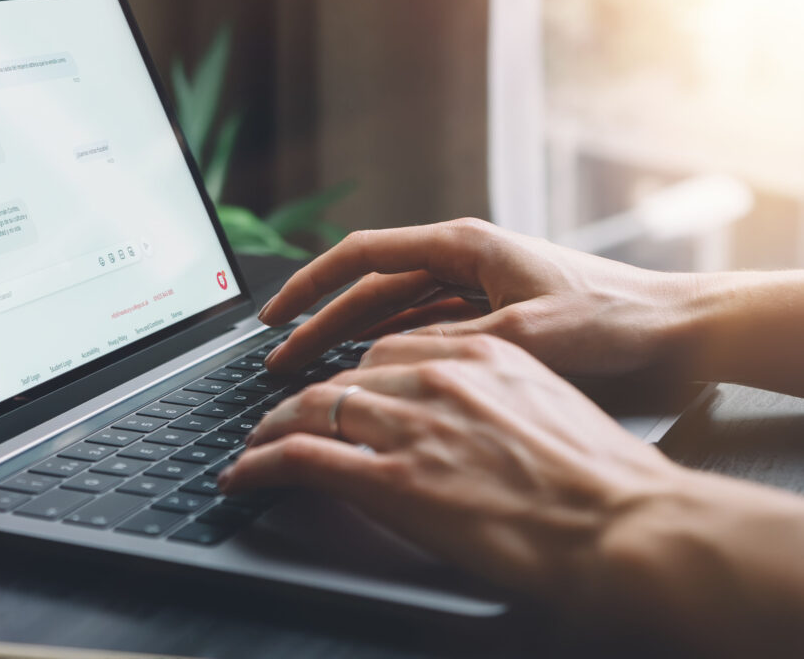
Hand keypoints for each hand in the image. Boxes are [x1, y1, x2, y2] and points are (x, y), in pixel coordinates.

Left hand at [220, 333, 686, 602]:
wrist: (625, 524)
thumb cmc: (602, 477)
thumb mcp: (547, 408)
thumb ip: (493, 396)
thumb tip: (463, 415)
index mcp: (478, 353)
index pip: (387, 347)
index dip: (351, 374)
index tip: (335, 390)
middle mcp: (438, 375)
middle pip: (345, 376)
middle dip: (306, 397)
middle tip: (280, 417)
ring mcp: (413, 422)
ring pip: (313, 407)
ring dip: (272, 427)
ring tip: (254, 446)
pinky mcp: (394, 477)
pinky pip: (304, 456)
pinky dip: (263, 462)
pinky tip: (245, 473)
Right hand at [259, 218, 695, 378]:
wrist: (675, 327)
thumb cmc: (612, 316)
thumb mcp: (526, 333)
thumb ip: (453, 342)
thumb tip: (385, 361)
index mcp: (464, 245)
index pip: (364, 256)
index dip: (311, 284)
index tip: (275, 315)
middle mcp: (463, 259)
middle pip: (371, 288)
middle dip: (322, 321)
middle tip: (280, 356)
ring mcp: (476, 287)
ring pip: (394, 313)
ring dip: (352, 338)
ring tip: (311, 369)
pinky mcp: (491, 314)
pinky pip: (424, 330)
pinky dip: (392, 350)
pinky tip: (370, 375)